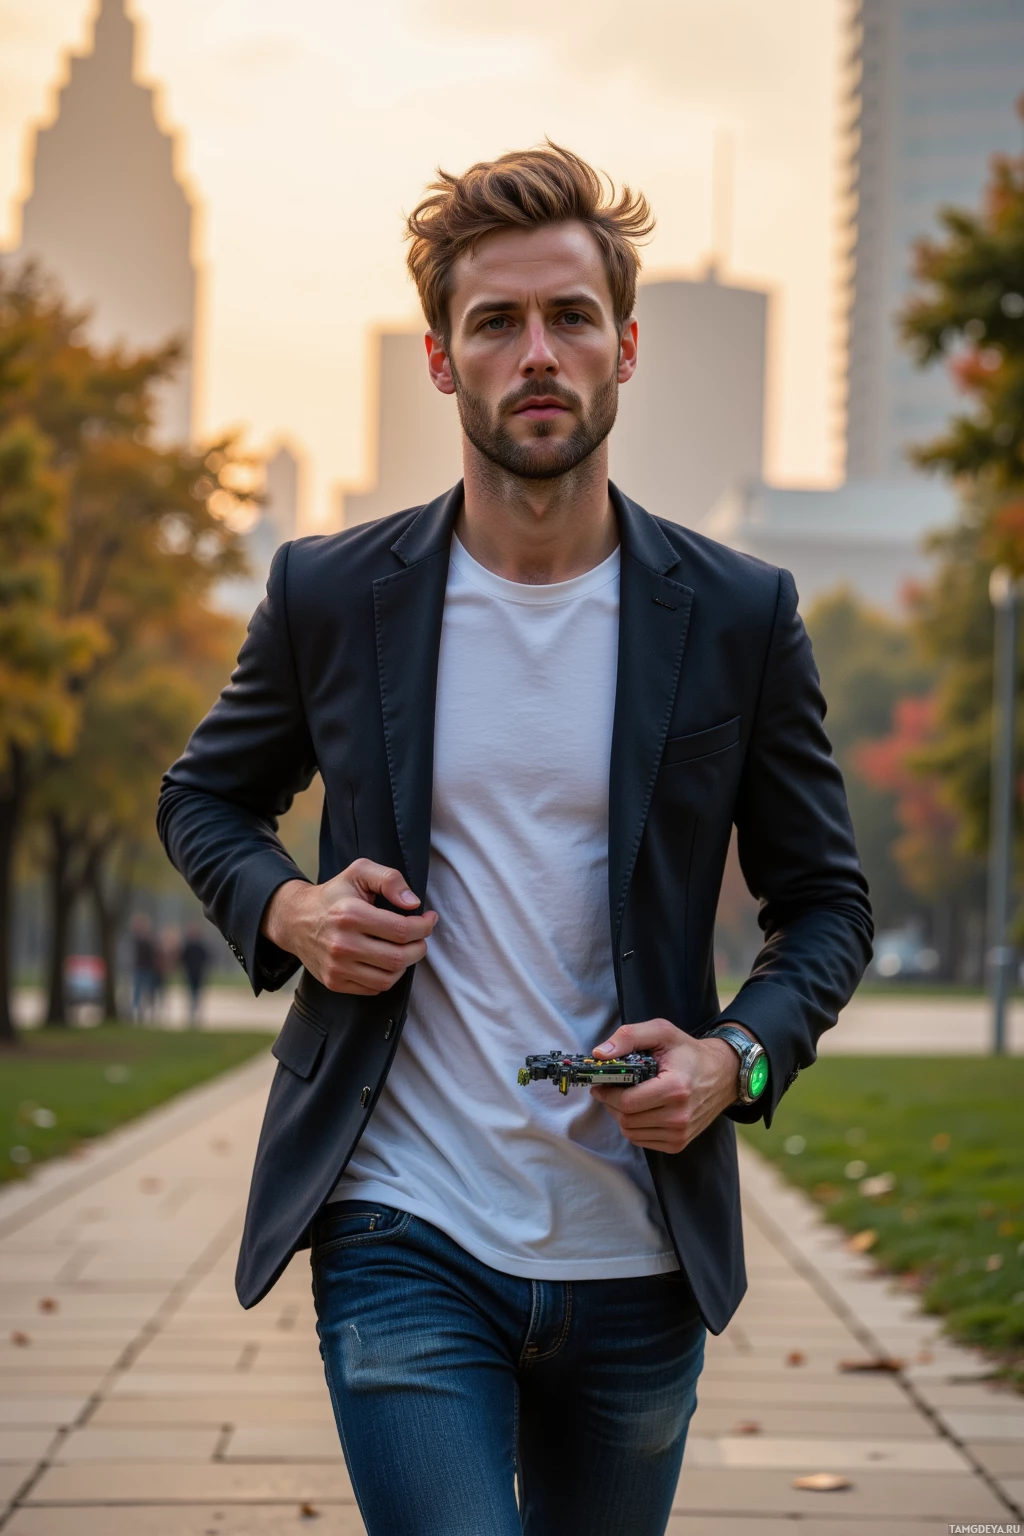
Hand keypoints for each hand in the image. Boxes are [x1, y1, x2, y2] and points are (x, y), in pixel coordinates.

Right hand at [261, 860, 437, 995]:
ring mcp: (337, 967)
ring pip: (389, 978)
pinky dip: (388, 977)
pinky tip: (386, 960)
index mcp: (350, 915)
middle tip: (421, 938)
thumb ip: (389, 879)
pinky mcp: (334, 982)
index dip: (424, 927)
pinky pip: (374, 988)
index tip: (429, 919)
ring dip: (405, 965)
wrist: (295, 919)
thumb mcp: (359, 872)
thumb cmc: (334, 894)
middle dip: (419, 948)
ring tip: (405, 949)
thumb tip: (413, 903)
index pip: (401, 930)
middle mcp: (342, 944)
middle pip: (398, 958)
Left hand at [589, 1018, 743, 1153]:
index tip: (601, 1083)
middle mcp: (679, 1116)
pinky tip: (641, 1109)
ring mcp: (680, 1133)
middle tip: (611, 1088)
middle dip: (611, 1103)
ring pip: (631, 1132)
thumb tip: (599, 1054)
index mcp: (675, 1088)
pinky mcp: (678, 1143)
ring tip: (627, 1096)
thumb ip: (629, 1037)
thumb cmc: (688, 1052)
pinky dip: (634, 1126)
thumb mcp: (661, 1032)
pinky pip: (642, 1140)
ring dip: (621, 1115)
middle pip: (626, 1119)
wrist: (723, 1074)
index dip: (607, 1093)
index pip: (627, 1102)